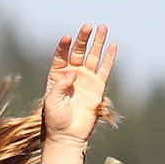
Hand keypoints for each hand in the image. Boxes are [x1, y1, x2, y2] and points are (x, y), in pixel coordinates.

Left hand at [42, 24, 116, 144]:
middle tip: (88, 27)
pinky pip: (105, 70)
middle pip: (79, 51)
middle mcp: (72, 74)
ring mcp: (86, 79)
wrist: (67, 136)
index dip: (64, 46)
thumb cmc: (55, 120)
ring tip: (102, 28)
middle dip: (83, 39)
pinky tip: (113, 46)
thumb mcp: (51, 102)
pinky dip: (109, 58)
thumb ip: (60, 86)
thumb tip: (74, 74)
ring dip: (98, 42)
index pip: (61, 55)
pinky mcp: (97, 87)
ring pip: (93, 56)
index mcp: (57, 75)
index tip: (67, 38)